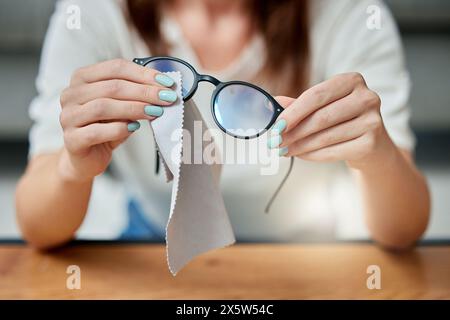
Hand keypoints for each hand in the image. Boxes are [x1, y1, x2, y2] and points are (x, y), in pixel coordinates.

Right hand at [58, 59, 177, 181]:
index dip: (144, 74)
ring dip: (135, 108)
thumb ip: (135, 94)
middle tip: (167, 98)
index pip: (115, 67)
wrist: (86, 158)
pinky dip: (119, 128)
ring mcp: (68, 116)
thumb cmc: (105, 127)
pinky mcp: (71, 139)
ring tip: (156, 112)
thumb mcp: (121, 106)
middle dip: (144, 92)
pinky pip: (97, 131)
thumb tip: (163, 89)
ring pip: (104, 106)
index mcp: (82, 78)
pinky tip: (134, 127)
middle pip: (112, 86)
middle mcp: (71, 94)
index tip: (167, 83)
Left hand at [272, 72, 393, 169]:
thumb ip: (298, 105)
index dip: (293, 112)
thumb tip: (271, 104)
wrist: (372, 144)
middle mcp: (366, 97)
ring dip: (299, 146)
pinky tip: (301, 155)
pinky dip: (312, 155)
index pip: (316, 95)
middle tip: (275, 142)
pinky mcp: (371, 143)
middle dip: (293, 132)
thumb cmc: (342, 120)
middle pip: (320, 117)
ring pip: (325, 137)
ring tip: (284, 150)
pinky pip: (333, 151)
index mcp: (351, 81)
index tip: (276, 126)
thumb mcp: (322, 107)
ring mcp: (372, 121)